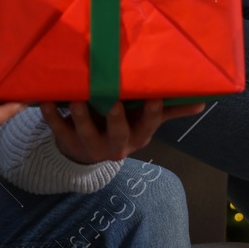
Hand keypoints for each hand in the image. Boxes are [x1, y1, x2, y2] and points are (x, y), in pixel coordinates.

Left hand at [40, 100, 205, 163]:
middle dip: (116, 118)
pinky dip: (51, 116)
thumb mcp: (143, 121)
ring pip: (86, 132)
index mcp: (138, 137)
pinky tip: (46, 100)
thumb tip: (202, 101)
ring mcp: (91, 146)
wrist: (88, 151)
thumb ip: (169, 110)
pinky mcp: (68, 144)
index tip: (155, 97)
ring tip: (77, 98)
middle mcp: (116, 145)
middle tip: (113, 101)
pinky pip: (58, 130)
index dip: (151, 114)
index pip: (148, 127)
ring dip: (81, 116)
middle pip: (119, 134)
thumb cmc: (122, 125)